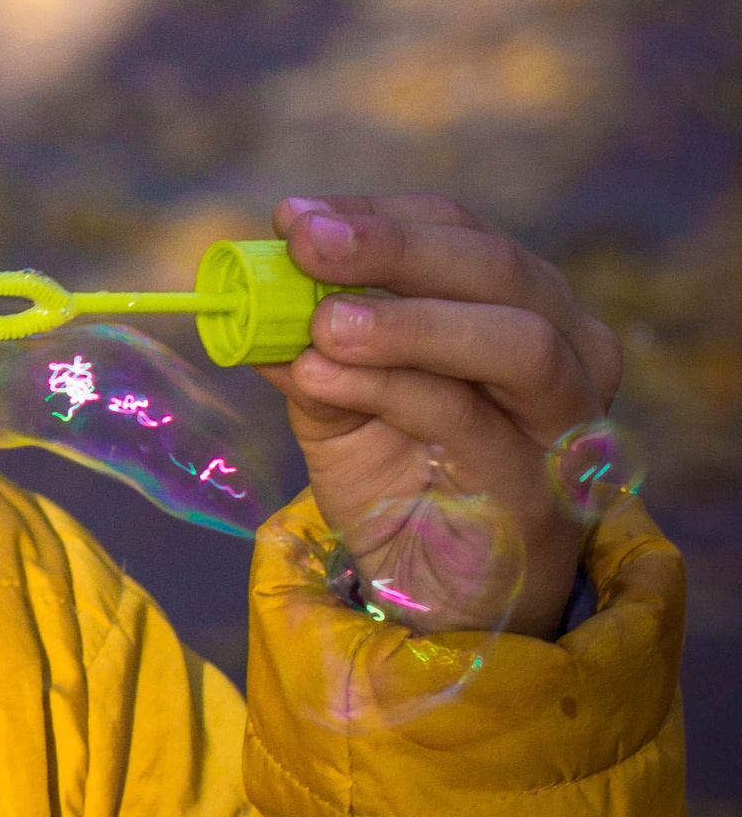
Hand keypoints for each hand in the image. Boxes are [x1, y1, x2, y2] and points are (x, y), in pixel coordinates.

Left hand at [260, 194, 615, 637]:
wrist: (436, 600)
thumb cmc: (399, 484)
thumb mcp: (338, 408)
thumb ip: (307, 352)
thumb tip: (251, 300)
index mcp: (520, 310)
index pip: (460, 235)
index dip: (377, 216)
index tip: (294, 216)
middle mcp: (566, 353)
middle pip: (498, 270)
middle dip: (394, 246)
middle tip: (305, 242)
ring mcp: (562, 423)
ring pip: (516, 341)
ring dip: (409, 320)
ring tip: (322, 322)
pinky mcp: (539, 490)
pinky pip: (472, 421)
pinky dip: (392, 388)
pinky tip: (321, 377)